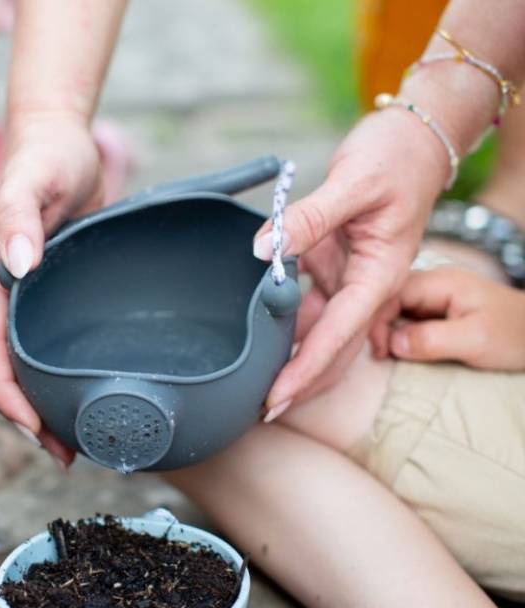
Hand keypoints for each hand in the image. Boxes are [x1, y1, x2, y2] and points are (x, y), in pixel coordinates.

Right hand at [0, 114, 104, 465]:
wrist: (60, 140)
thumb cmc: (46, 157)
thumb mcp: (32, 180)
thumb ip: (19, 215)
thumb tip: (18, 266)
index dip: (6, 394)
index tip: (33, 428)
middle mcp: (6, 297)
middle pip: (7, 371)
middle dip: (27, 418)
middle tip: (64, 454)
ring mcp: (29, 300)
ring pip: (29, 366)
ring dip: (46, 407)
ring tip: (76, 443)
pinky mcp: (54, 296)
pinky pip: (51, 347)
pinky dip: (63, 378)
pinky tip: (89, 394)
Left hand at [254, 108, 448, 415]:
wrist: (415, 138)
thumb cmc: (395, 156)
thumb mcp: (352, 183)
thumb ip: (307, 219)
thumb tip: (264, 250)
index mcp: (379, 276)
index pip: (337, 336)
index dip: (305, 370)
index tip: (276, 398)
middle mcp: (366, 287)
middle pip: (332, 350)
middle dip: (300, 383)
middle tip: (261, 409)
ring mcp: (351, 280)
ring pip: (319, 332)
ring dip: (290, 357)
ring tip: (252, 381)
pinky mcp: (335, 267)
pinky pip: (309, 304)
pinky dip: (285, 321)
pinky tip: (259, 337)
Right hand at [371, 266, 524, 369]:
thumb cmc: (515, 335)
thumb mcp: (475, 340)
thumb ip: (432, 339)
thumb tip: (392, 344)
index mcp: (441, 282)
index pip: (392, 293)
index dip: (377, 321)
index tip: (380, 352)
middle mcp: (434, 284)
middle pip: (389, 299)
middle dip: (378, 327)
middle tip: (380, 357)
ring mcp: (436, 298)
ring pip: (396, 310)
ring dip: (387, 332)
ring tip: (386, 356)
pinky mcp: (438, 313)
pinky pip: (407, 319)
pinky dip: (398, 335)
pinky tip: (398, 351)